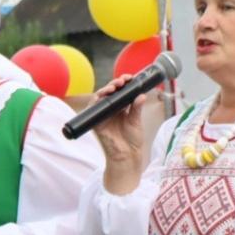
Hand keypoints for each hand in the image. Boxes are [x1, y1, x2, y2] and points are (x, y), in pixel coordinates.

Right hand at [89, 75, 151, 191]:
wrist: (127, 156)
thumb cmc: (133, 140)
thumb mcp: (137, 122)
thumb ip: (137, 108)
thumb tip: (142, 95)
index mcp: (122, 108)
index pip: (121, 91)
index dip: (124, 83)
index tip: (130, 78)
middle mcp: (111, 109)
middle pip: (110, 91)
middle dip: (115, 83)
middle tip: (123, 81)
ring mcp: (103, 114)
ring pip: (101, 97)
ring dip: (106, 89)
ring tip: (115, 87)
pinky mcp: (96, 121)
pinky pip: (93, 108)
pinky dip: (96, 100)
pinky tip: (102, 95)